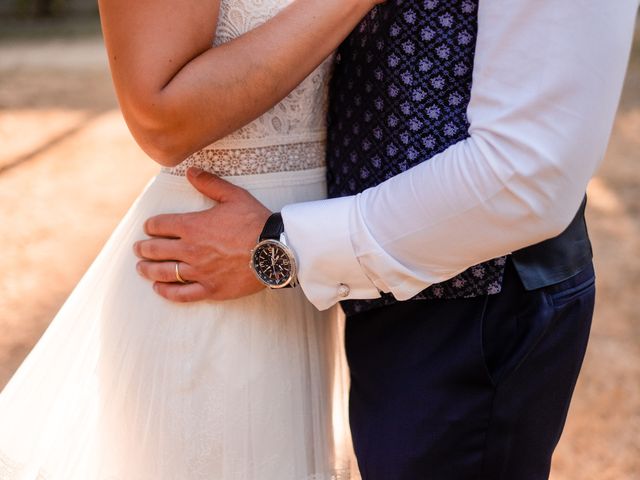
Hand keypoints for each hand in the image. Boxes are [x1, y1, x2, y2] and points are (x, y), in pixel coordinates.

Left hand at [134, 167, 271, 301]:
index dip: (150, 226)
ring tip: (141, 268)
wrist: (274, 250)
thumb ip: (209, 183)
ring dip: (148, 270)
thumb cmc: (255, 221)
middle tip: (138, 249)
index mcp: (192, 226)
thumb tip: (190, 171)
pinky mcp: (209, 289)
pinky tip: (158, 289)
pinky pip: (181, 294)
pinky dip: (166, 292)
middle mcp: (190, 249)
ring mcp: (198, 271)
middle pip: (155, 250)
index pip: (159, 226)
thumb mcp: (234, 196)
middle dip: (143, 248)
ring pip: (164, 272)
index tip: (148, 228)